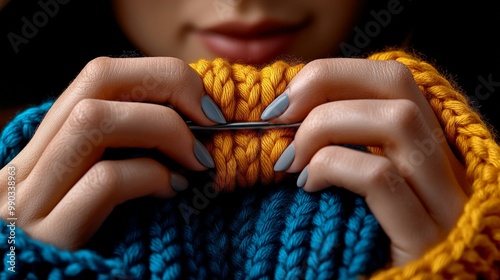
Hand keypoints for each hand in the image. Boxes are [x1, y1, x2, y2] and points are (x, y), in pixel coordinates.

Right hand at [0, 57, 219, 249]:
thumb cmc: (103, 237)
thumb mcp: (111, 180)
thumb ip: (132, 146)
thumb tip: (195, 116)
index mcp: (48, 143)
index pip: (100, 75)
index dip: (161, 75)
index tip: (206, 105)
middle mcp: (29, 161)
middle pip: (97, 78)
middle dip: (169, 86)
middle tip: (212, 120)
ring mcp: (29, 197)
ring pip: (94, 120)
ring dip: (165, 130)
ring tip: (197, 161)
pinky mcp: (47, 233)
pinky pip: (105, 180)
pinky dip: (152, 175)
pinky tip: (173, 191)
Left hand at [264, 58, 468, 265]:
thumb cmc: (353, 238)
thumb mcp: (346, 182)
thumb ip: (334, 143)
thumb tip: (284, 111)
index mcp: (422, 146)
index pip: (389, 77)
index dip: (332, 73)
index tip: (284, 99)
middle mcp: (442, 165)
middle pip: (397, 82)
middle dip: (326, 83)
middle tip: (279, 115)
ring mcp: (441, 202)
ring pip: (396, 120)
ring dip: (325, 126)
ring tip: (290, 160)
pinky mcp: (424, 238)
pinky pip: (381, 176)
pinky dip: (332, 167)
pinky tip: (306, 185)